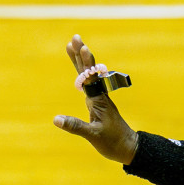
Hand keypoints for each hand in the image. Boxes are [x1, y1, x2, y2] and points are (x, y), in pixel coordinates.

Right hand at [53, 34, 138, 163]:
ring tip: (72, 44)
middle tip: (75, 37)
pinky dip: (82, 73)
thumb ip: (76, 127)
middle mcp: (99, 96)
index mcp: (99, 101)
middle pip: (89, 71)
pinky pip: (88, 83)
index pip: (91, 78)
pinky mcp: (97, 102)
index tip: (83, 48)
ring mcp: (99, 98)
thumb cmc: (113, 142)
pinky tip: (78, 67)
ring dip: (80, 60)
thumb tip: (56, 119)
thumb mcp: (93, 136)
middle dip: (82, 54)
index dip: (87, 63)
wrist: (128, 147)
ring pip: (88, 75)